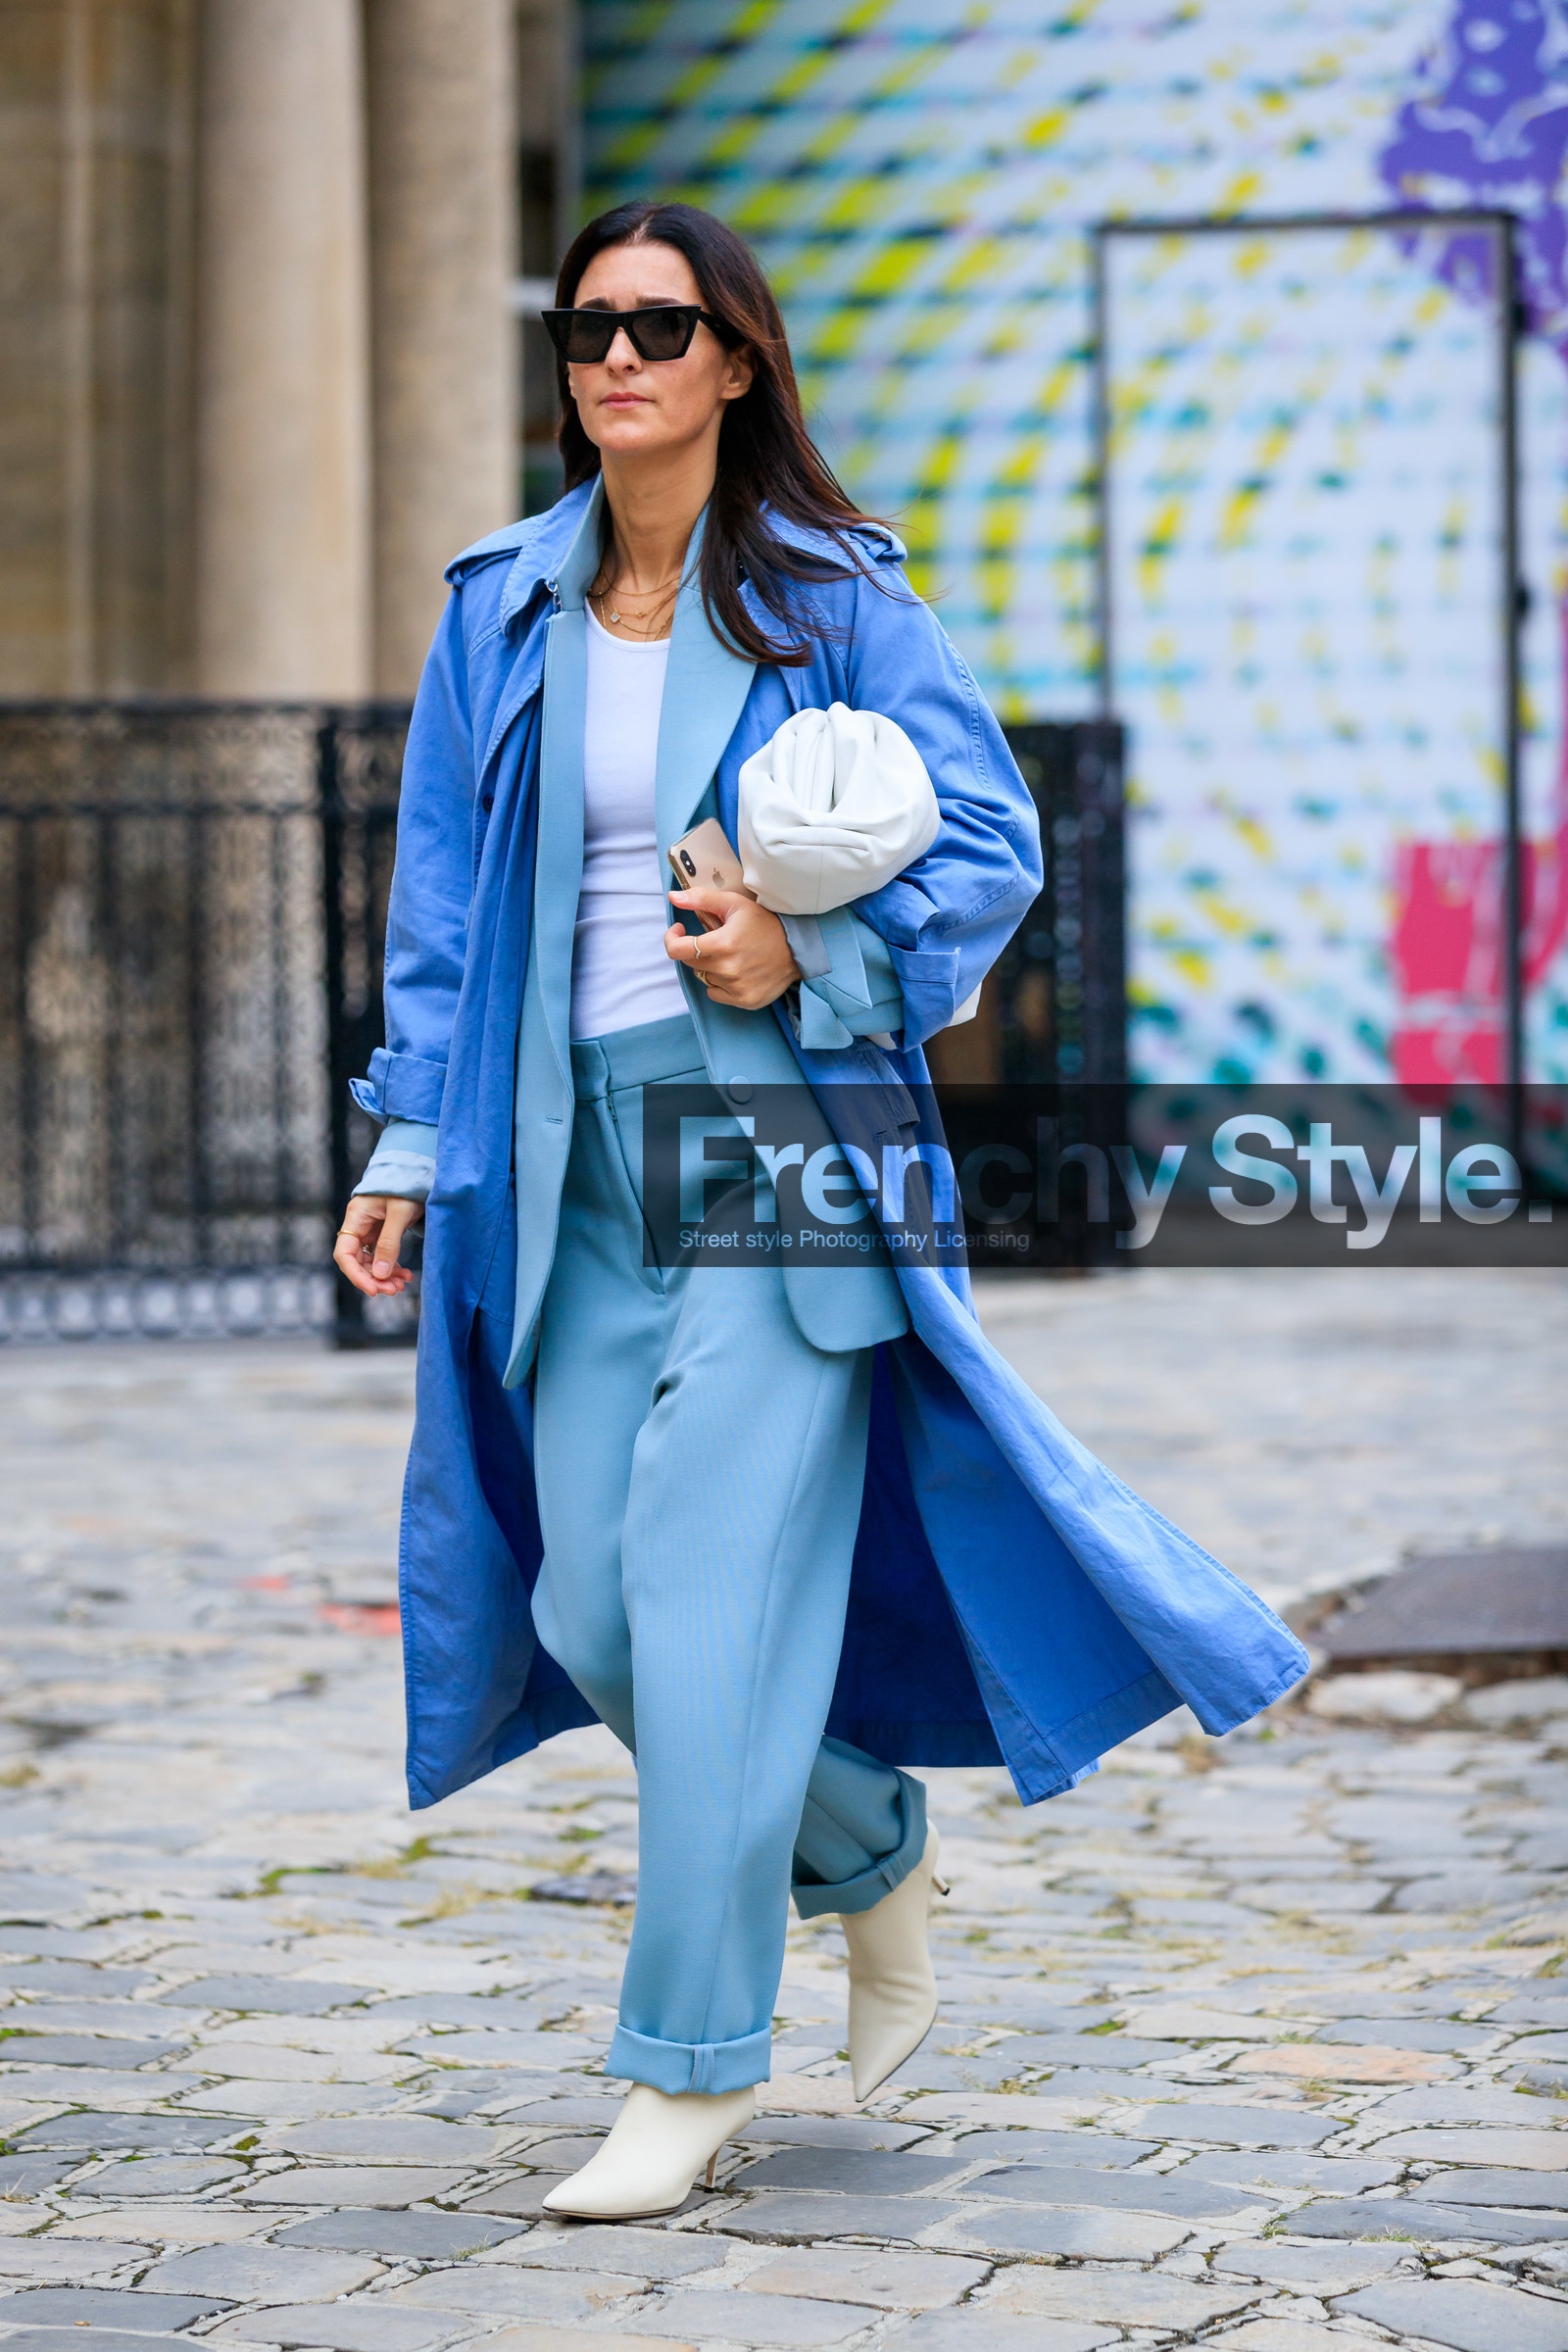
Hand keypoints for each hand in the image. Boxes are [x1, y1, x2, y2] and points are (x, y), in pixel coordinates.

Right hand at [334, 1195, 423, 1296]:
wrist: (419, 1170)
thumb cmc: (407, 1185)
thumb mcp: (400, 1213)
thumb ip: (389, 1243)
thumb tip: (380, 1275)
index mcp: (356, 1217)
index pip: (345, 1254)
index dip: (356, 1275)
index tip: (373, 1289)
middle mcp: (359, 1225)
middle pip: (357, 1261)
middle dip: (374, 1278)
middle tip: (393, 1290)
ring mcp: (370, 1230)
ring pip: (371, 1261)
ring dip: (384, 1276)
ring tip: (401, 1286)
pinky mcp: (383, 1232)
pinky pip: (383, 1256)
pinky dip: (393, 1267)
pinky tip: (406, 1275)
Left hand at [665, 887, 800, 1009]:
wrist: (797, 949)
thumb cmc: (764, 924)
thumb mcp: (734, 903)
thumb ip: (700, 899)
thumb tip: (673, 897)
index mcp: (722, 943)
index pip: (676, 949)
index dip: (672, 938)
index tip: (679, 930)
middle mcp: (728, 969)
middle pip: (690, 963)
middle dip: (694, 949)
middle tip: (714, 939)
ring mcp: (736, 988)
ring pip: (704, 977)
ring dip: (710, 966)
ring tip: (731, 955)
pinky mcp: (744, 1000)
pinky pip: (716, 993)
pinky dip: (721, 983)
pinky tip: (737, 970)